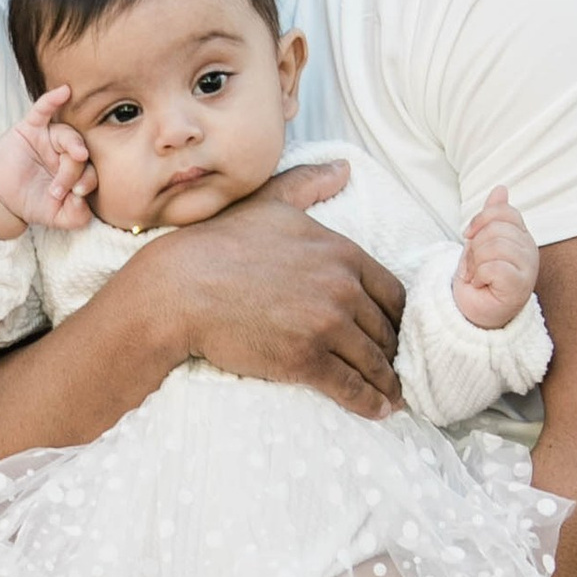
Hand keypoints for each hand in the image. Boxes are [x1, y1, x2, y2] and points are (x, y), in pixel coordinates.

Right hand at [0, 91, 95, 236]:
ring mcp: (49, 138)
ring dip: (73, 145)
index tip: (75, 196)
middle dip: (73, 172)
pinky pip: (43, 109)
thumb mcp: (56, 217)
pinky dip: (52, 100)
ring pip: (68, 134)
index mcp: (76, 171)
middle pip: (81, 153)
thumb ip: (76, 217)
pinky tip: (64, 91)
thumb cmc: (30, 202)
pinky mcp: (30, 128)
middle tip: (58, 189)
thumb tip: (87, 204)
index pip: (91, 171)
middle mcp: (66, 152)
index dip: (86, 183)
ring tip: (76, 155)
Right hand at [147, 160, 406, 419]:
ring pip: (374, 361)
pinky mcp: (306, 360)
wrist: (179, 289)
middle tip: (396, 368)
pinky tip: (378, 410)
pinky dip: (370, 402)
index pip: (391, 292)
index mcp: (341, 252)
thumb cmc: (219, 245)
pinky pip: (352, 387)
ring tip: (393, 396)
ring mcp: (326, 326)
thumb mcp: (269, 204)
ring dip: (387, 382)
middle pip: (386, 329)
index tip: (394, 332)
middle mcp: (342, 288)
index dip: (396, 317)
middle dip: (393, 351)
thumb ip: (309, 184)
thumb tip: (343, 167)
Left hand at [454, 185, 538, 332]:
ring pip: (493, 247)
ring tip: (477, 276)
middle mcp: (529, 250)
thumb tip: (501, 188)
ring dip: (475, 263)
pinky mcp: (520, 286)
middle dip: (474, 247)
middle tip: (474, 266)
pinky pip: (492, 267)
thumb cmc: (481, 279)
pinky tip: (482, 285)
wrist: (476, 313)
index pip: (505, 211)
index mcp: (521, 236)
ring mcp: (528, 268)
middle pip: (495, 229)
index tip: (469, 236)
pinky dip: (479, 276)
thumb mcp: (481, 241)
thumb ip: (492, 217)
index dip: (481, 220)